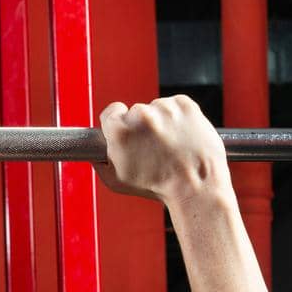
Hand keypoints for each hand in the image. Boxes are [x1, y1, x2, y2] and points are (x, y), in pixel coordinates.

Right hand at [96, 95, 228, 204]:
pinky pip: (176, 105)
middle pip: (136, 112)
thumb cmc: (158, 186)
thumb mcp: (117, 181)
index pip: (111, 111)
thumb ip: (100, 163)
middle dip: (142, 126)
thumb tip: (95, 153)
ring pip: (157, 109)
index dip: (118, 122)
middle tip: (153, 146)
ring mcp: (165, 108)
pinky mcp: (185, 105)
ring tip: (171, 144)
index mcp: (120, 130)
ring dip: (162, 122)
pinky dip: (179, 117)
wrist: (196, 185)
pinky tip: (182, 135)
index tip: (128, 131)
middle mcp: (141, 115)